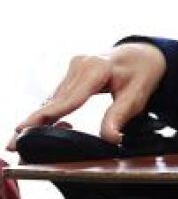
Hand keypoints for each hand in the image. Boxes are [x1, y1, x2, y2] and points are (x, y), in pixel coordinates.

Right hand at [6, 42, 166, 151]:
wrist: (143, 53)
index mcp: (97, 68)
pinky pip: (58, 96)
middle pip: (54, 100)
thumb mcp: (138, 94)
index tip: (24, 129)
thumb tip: (111, 139)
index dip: (45, 116)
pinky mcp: (71, 72)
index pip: (69, 98)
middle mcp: (81, 64)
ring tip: (20, 141)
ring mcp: (74, 66)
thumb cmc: (142, 72)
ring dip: (40, 120)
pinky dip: (50, 112)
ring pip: (54, 99)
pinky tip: (41, 127)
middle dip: (34, 123)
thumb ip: (120, 116)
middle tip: (12, 144)